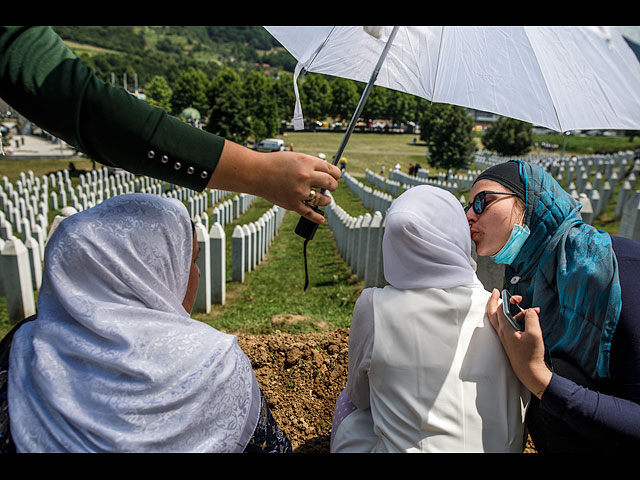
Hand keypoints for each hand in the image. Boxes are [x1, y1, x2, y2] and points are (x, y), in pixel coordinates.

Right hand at [208, 141, 340, 223]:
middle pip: (330, 183)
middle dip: (333, 186)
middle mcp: (306, 177)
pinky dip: (317, 217)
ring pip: (322, 199)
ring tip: (326, 200)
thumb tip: (326, 173)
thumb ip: (310, 165)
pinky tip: (322, 219)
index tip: (336, 177)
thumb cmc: (275, 164)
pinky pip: (309, 213)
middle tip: (332, 187)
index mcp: (307, 162)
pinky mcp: (293, 204)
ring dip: (327, 200)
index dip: (336, 174)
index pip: (330, 169)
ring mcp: (300, 192)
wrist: (256, 173)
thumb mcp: (295, 158)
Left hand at [487, 289, 552, 398]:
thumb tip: (530, 310)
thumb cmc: (530, 355)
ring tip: (532, 310)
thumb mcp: (534, 334)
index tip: (513, 295)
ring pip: (504, 319)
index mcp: (505, 329)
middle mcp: (502, 332)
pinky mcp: (510, 341)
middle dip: (496, 301)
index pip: (500, 309)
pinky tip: (532, 320)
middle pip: (492, 313)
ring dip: (516, 311)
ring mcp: (505, 337)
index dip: (506, 299)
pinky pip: (511, 326)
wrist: (530, 372)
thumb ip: (531, 318)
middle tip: (499, 293)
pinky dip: (520, 320)